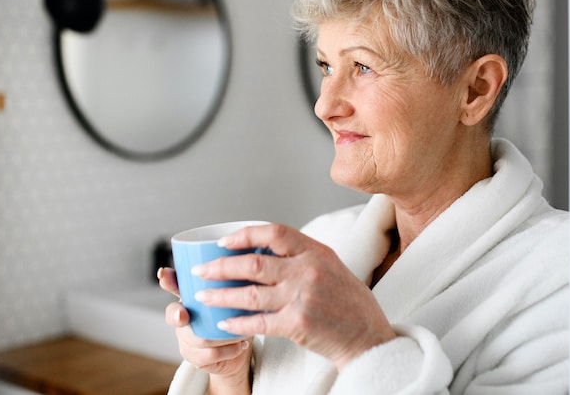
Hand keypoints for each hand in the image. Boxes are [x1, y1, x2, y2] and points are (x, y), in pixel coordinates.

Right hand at [158, 267, 251, 391]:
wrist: (239, 346)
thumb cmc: (234, 312)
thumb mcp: (235, 290)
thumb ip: (235, 273)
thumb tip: (244, 244)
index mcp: (188, 295)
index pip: (170, 285)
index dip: (166, 280)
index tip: (163, 274)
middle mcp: (182, 316)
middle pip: (175, 316)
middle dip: (178, 315)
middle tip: (184, 314)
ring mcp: (187, 339)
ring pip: (197, 338)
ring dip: (220, 334)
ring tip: (239, 329)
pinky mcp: (197, 358)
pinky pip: (209, 355)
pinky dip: (229, 350)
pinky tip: (241, 344)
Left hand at [191, 223, 395, 369]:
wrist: (369, 337)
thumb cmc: (350, 304)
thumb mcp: (331, 267)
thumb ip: (302, 257)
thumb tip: (263, 249)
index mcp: (316, 251)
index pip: (274, 232)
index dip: (244, 235)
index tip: (223, 242)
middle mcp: (308, 270)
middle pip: (253, 262)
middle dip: (220, 266)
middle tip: (201, 271)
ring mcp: (303, 296)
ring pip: (249, 293)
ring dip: (221, 295)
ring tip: (203, 296)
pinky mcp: (298, 323)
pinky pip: (258, 322)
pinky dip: (238, 323)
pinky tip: (224, 323)